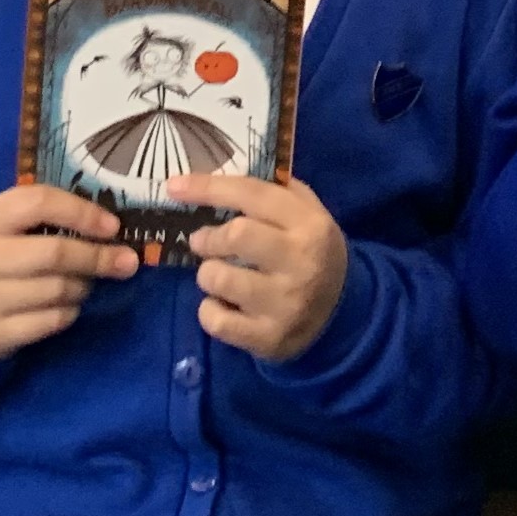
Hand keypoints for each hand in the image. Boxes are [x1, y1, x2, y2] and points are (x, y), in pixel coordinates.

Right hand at [0, 182, 137, 359]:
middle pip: (54, 252)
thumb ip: (45, 216)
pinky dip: (68, 313)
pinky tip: (66, 306)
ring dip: (83, 286)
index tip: (113, 226)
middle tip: (126, 261)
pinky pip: (49, 322)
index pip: (38, 202)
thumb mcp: (4, 226)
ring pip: (56, 289)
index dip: (81, 212)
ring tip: (85, 283)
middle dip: (97, 256)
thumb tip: (110, 225)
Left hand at [166, 172, 350, 361]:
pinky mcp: (268, 337)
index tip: (174, 185)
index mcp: (310, 224)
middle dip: (208, 237)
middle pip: (236, 235)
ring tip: (217, 274)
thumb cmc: (314, 252)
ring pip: (218, 278)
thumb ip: (275, 193)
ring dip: (207, 273)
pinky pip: (216, 320)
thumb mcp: (309, 214)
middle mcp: (300, 261)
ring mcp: (284, 303)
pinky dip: (209, 310)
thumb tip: (221, 178)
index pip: (253, 194)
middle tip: (203, 242)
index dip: (209, 187)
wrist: (342, 312)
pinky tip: (222, 305)